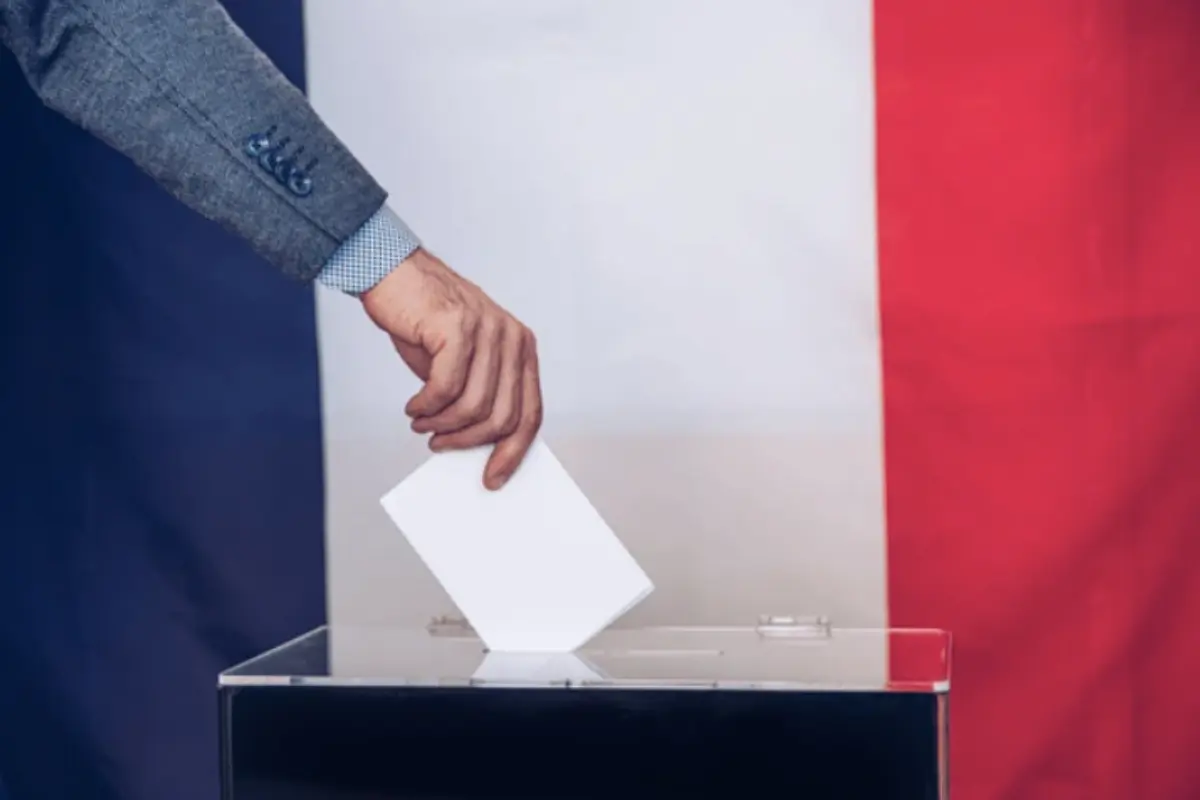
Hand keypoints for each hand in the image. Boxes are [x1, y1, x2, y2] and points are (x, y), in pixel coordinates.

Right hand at [360, 248, 542, 488]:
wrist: (392, 272)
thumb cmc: (425, 321)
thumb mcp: (461, 362)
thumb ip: (477, 395)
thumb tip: (477, 447)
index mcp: (521, 349)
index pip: (531, 412)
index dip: (514, 452)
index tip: (493, 478)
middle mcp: (512, 338)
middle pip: (503, 417)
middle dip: (468, 442)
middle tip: (439, 445)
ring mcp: (488, 330)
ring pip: (473, 407)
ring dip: (441, 425)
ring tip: (421, 423)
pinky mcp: (457, 327)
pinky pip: (445, 388)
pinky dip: (425, 406)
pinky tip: (413, 406)